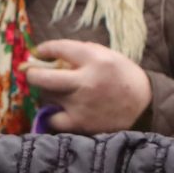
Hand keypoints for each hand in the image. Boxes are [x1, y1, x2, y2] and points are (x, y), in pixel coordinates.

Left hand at [24, 40, 152, 133]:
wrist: (144, 106)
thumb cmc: (123, 77)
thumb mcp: (108, 55)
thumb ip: (81, 53)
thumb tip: (51, 54)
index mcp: (96, 60)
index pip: (59, 49)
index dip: (44, 49)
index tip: (38, 52)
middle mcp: (86, 82)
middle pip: (42, 77)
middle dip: (31, 73)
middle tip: (29, 72)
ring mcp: (81, 104)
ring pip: (47, 97)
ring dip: (47, 92)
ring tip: (56, 90)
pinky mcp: (80, 124)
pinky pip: (53, 118)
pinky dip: (53, 113)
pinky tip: (60, 109)